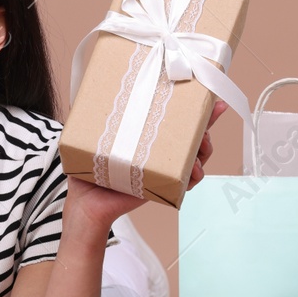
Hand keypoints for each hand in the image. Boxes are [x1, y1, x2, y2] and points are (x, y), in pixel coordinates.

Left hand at [67, 97, 228, 228]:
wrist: (86, 204)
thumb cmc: (87, 172)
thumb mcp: (91, 138)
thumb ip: (95, 117)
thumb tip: (91, 92)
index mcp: (146, 135)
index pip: (173, 117)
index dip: (194, 108)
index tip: (211, 99)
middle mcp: (158, 151)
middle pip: (191, 135)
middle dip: (204, 128)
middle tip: (203, 128)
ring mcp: (164, 168)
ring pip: (195, 156)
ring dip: (204, 150)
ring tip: (201, 147)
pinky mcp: (164, 187)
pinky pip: (187, 181)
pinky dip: (195, 175)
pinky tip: (195, 171)